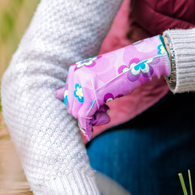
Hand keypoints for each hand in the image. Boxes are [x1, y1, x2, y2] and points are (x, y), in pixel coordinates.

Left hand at [56, 35, 170, 139]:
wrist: (139, 62)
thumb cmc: (120, 70)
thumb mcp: (96, 77)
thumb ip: (76, 86)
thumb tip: (54, 94)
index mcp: (74, 70)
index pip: (68, 96)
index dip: (81, 106)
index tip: (98, 106)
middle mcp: (75, 76)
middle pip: (71, 105)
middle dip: (86, 114)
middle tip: (104, 112)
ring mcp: (83, 84)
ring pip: (76, 113)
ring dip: (91, 120)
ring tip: (106, 115)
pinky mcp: (93, 95)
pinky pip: (84, 117)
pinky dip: (88, 127)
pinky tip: (93, 132)